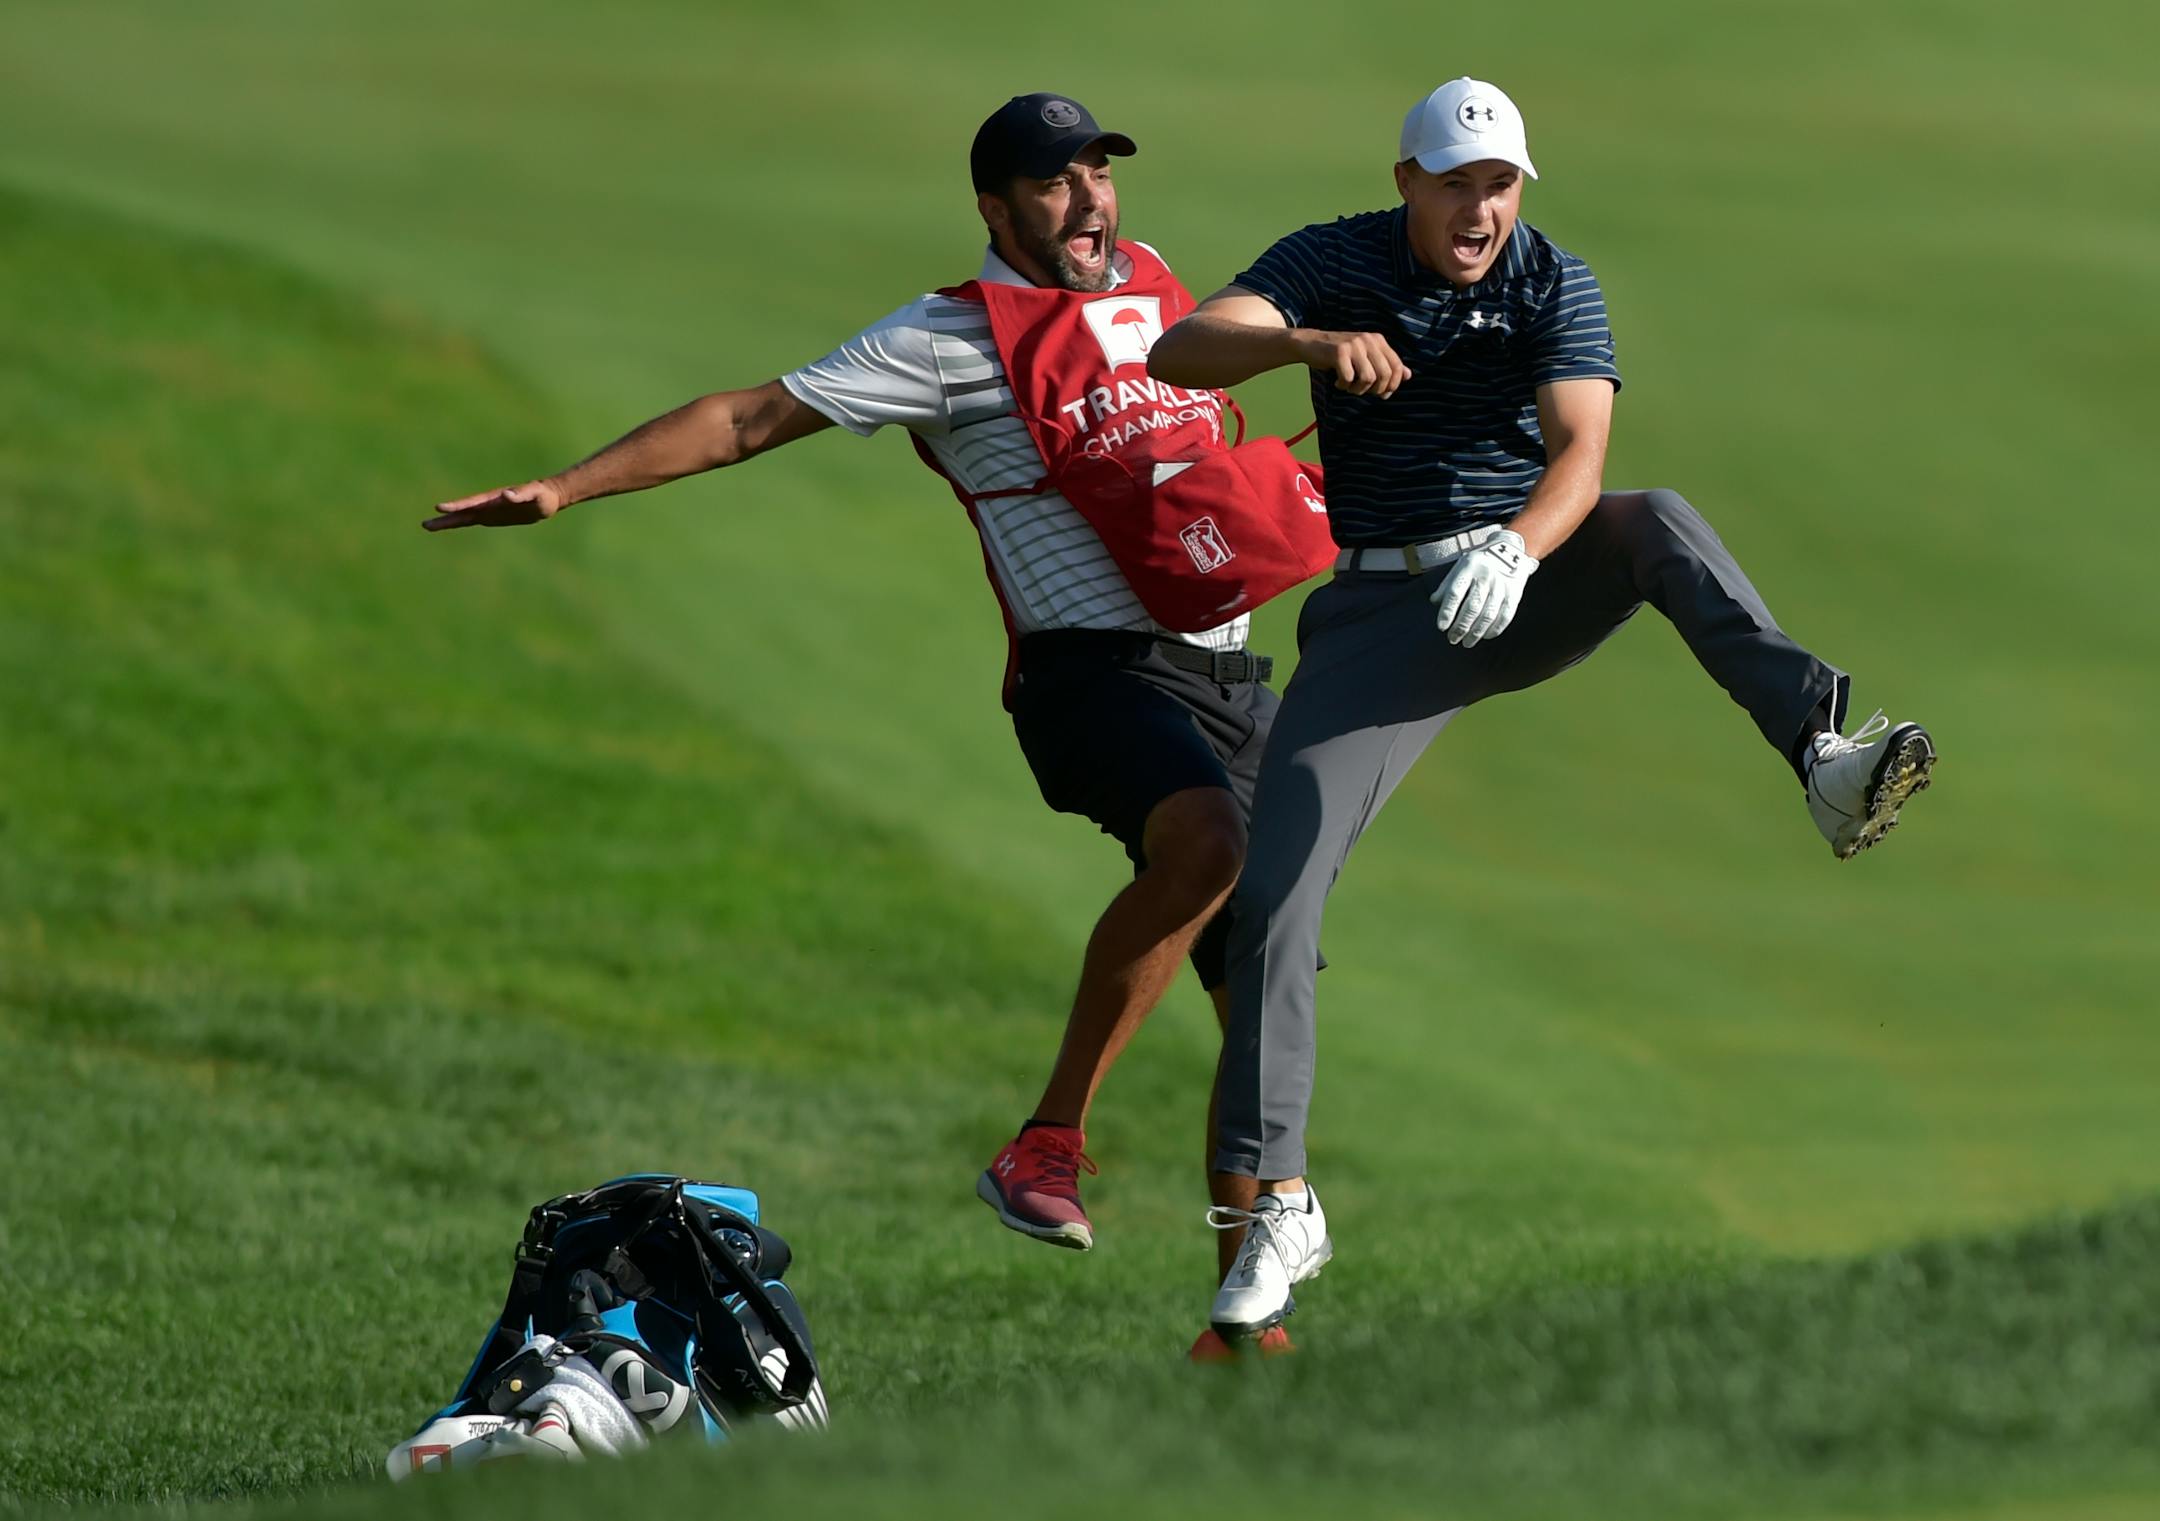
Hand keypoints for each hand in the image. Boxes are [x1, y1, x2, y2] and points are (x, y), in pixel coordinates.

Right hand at [423, 479, 564, 531]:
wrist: (547, 497)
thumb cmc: (542, 495)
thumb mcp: (534, 494)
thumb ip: (521, 494)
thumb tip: (507, 494)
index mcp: (494, 499)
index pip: (471, 503)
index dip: (456, 506)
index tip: (439, 508)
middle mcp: (488, 504)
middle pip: (462, 513)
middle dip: (445, 519)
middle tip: (425, 525)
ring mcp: (489, 511)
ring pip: (465, 518)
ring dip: (448, 522)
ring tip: (428, 527)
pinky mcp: (493, 518)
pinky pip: (474, 521)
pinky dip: (462, 522)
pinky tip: (451, 524)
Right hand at [1291, 330, 1409, 396]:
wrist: (1311, 343)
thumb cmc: (1341, 355)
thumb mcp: (1366, 357)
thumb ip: (1386, 365)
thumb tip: (1409, 375)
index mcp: (1378, 340)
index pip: (1397, 366)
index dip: (1393, 385)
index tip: (1382, 394)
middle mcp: (1368, 339)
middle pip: (1384, 374)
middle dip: (1376, 390)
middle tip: (1363, 391)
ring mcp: (1354, 344)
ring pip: (1368, 378)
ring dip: (1358, 389)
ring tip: (1349, 386)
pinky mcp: (1339, 352)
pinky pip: (1349, 378)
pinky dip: (1344, 385)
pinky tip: (1337, 382)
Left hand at [1429, 530, 1537, 647]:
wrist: (1511, 549)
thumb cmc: (1479, 562)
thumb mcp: (1461, 566)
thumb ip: (1447, 584)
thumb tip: (1434, 602)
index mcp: (1469, 568)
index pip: (1455, 593)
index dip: (1447, 612)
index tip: (1441, 627)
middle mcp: (1486, 576)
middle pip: (1472, 607)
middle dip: (1461, 627)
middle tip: (1452, 639)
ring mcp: (1502, 585)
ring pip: (1488, 614)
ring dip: (1476, 632)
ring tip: (1467, 642)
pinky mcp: (1515, 593)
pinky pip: (1505, 615)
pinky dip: (1495, 629)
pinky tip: (1485, 636)